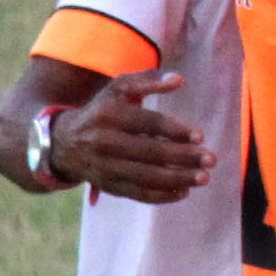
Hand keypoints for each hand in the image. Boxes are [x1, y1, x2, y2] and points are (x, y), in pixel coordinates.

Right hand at [52, 70, 211, 201]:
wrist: (64, 141)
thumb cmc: (103, 110)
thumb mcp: (119, 89)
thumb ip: (148, 80)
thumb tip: (179, 79)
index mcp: (108, 114)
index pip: (147, 124)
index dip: (175, 130)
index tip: (201, 136)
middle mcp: (104, 142)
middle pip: (150, 152)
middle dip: (184, 157)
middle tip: (211, 159)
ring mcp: (105, 167)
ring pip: (145, 176)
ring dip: (178, 179)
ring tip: (204, 178)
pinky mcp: (108, 186)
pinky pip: (137, 194)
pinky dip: (162, 196)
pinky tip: (184, 192)